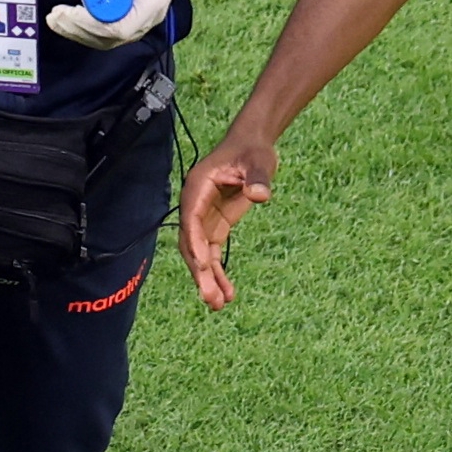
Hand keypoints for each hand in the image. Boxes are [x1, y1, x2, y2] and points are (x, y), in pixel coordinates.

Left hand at [47, 0, 211, 48]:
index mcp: (151, 4)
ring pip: (108, 38)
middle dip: (79, 30)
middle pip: (110, 38)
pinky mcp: (133, 14)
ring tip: (57, 20)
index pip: (119, 28)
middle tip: (55, 17)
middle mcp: (147, 18)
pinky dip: (89, 27)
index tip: (69, 11)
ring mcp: (141, 18)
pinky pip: (109, 30)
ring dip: (81, 32)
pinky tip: (72, 18)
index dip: (90, 24)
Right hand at [177, 133, 275, 309]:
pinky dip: (218, 272)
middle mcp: (195, 204)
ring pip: (200, 254)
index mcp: (198, 186)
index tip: (204, 264)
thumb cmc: (253, 150)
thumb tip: (259, 195)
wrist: (252, 146)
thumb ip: (258, 178)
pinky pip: (213, 253)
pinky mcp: (215, 225)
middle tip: (210, 299)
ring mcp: (204, 217)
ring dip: (207, 279)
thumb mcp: (259, 161)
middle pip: (192, 243)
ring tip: (218, 305)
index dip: (195, 242)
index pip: (192, 219)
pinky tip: (227, 293)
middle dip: (200, 272)